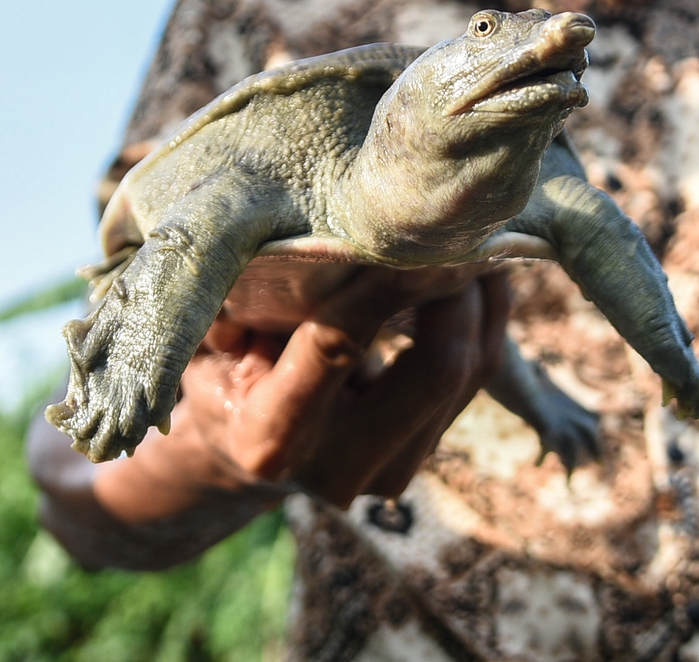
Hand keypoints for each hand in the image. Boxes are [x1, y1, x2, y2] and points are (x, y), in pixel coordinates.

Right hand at [32, 268, 508, 567]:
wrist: (237, 448)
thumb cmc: (219, 367)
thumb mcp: (210, 336)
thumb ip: (241, 300)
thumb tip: (281, 239)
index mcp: (268, 441)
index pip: (337, 346)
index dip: (383, 282)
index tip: (414, 223)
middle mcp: (336, 471)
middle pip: (434, 371)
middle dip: (458, 290)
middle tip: (470, 223)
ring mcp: (388, 476)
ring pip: (468, 375)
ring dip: (484, 299)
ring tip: (487, 234)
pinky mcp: (422, 457)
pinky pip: (478, 381)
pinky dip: (489, 319)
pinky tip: (485, 270)